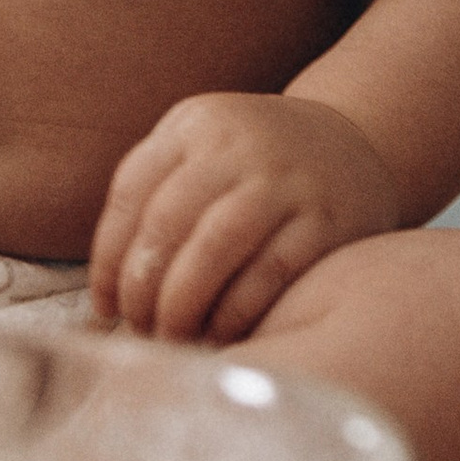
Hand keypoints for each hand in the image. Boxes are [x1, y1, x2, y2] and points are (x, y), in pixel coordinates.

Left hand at [91, 92, 402, 342]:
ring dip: (183, 303)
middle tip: (140, 329)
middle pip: (167, 221)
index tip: (104, 308)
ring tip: (173, 337)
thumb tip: (104, 300)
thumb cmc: (256, 167)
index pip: (131, 191)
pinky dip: (235, 312)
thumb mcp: (204, 152)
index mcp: (196, 123)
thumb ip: (155, 200)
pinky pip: (269, 273)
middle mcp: (239, 144)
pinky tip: (220, 334)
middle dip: (143, 287)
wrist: (355, 144)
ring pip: (215, 246)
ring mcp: (286, 180)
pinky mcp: (327, 220)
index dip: (108, 259)